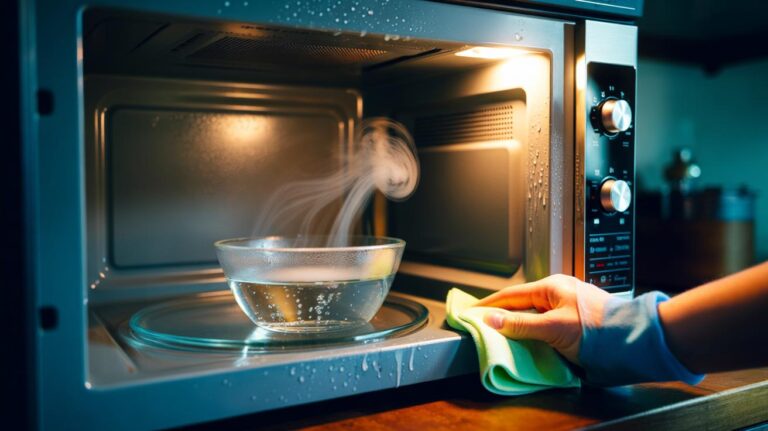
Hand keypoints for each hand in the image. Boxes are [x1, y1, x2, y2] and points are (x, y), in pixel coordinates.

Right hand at [476, 274, 610, 364]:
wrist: (633, 342)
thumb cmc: (597, 330)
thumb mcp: (554, 327)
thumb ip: (521, 324)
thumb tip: (492, 320)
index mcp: (551, 287)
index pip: (511, 294)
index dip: (489, 304)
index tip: (471, 311)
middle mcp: (558, 294)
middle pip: (521, 304)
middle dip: (501, 314)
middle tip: (481, 325)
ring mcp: (566, 308)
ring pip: (532, 315)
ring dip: (517, 325)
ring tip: (498, 335)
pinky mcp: (573, 323)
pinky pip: (544, 324)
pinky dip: (531, 332)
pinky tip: (525, 342)